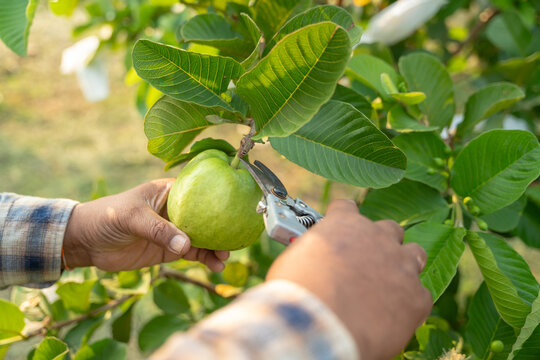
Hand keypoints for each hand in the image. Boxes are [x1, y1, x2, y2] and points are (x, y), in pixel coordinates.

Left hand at [63, 179, 228, 271]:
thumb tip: (185, 245)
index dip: (220, 197)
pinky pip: (193, 253)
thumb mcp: (131, 218)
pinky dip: (205, 259)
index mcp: (170, 192)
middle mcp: (177, 210)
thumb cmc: (106, 217)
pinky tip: (215, 266)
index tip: (237, 206)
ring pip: (203, 237)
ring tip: (224, 258)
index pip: (201, 191)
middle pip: (207, 217)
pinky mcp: (170, 249)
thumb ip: (158, 230)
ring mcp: (174, 230)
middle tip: (234, 240)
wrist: (87, 241)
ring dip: (216, 247)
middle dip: (222, 228)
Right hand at [267, 200, 431, 359]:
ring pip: (414, 254)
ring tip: (389, 286)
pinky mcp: (417, 297)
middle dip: (381, 243)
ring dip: (403, 266)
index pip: (348, 208)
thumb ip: (315, 252)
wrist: (319, 325)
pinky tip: (392, 317)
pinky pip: (420, 295)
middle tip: (367, 263)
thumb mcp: (295, 260)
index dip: (344, 220)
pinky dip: (409, 304)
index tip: (341, 232)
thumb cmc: (298, 294)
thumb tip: (316, 260)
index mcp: (345, 224)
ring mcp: (402, 265)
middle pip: (389, 229)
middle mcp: (378, 237)